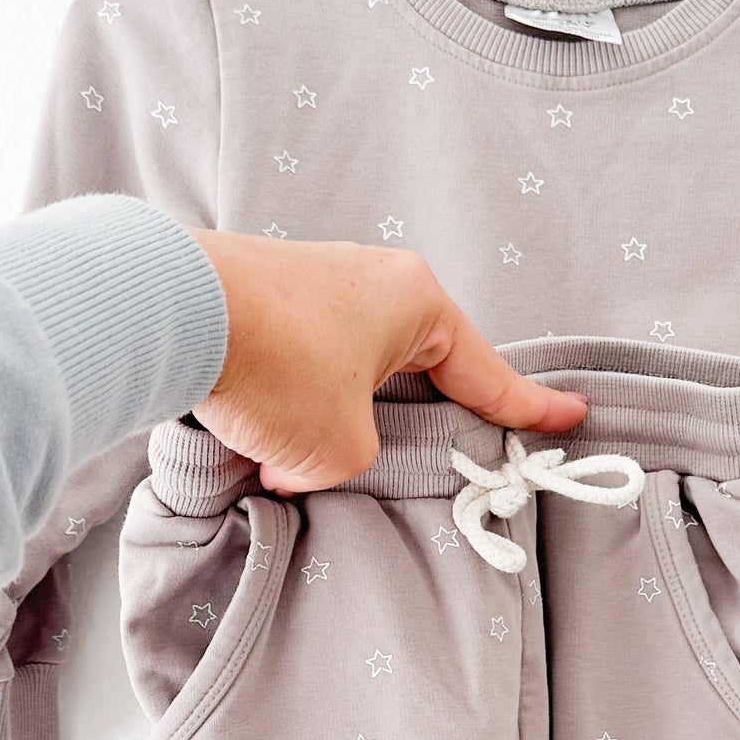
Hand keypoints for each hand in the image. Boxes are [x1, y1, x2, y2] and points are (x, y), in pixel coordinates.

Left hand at [186, 229, 586, 492]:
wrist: (171, 311)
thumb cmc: (276, 367)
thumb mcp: (341, 447)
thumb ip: (351, 460)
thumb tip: (297, 458)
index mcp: (414, 301)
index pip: (484, 370)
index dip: (527, 407)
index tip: (568, 416)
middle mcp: (367, 279)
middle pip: (410, 368)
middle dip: (406, 419)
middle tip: (422, 457)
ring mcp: (308, 282)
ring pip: (343, 373)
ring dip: (327, 421)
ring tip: (298, 459)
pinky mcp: (256, 298)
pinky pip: (290, 365)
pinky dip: (283, 405)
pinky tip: (256, 438)